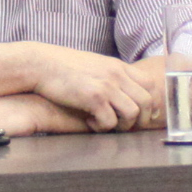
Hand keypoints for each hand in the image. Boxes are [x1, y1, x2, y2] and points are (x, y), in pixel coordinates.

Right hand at [25, 44, 165, 130]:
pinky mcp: (93, 97)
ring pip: (132, 113)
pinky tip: (89, 121)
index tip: (142, 115)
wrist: (41, 63)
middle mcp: (117, 74)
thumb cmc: (63, 66)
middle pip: (146, 101)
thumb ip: (110, 75)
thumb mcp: (94, 65)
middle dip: (140, 119)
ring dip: (122, 125)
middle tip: (125, 126)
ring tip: (106, 125)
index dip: (150, 103)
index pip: (150, 84)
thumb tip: (121, 91)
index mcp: (118, 66)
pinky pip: (110, 122)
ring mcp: (106, 85)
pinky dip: (102, 127)